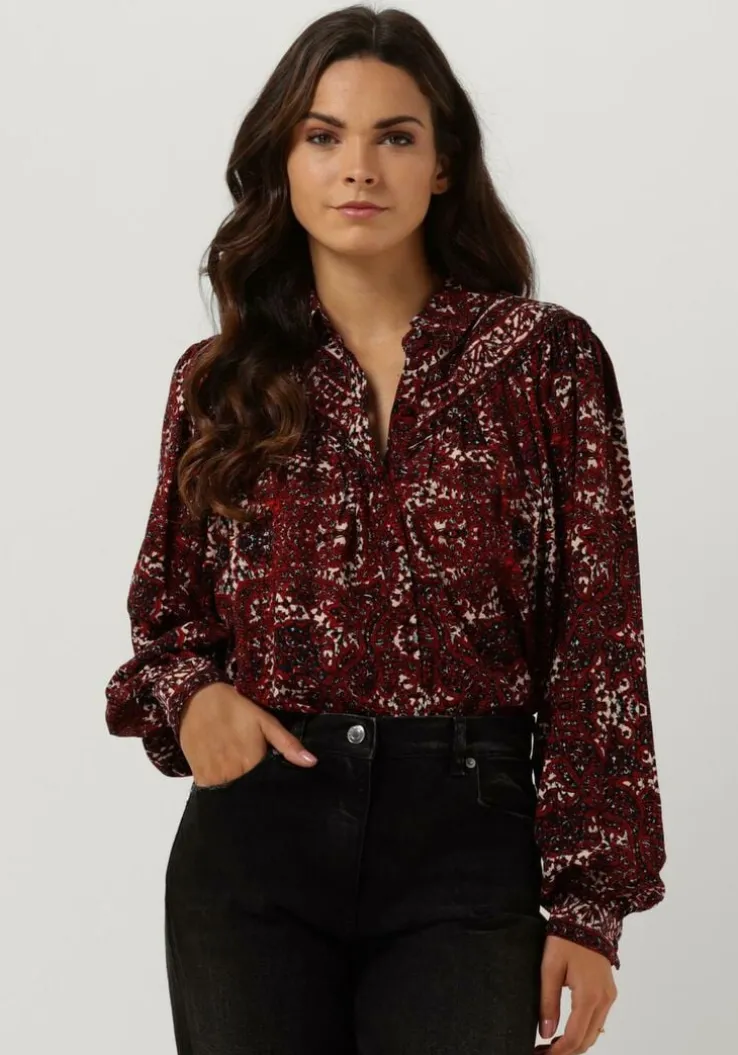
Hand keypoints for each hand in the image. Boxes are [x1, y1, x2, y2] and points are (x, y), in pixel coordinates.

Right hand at [178, 683, 317, 786]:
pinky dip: (221, 790)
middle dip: (256, 793)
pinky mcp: (199, 777)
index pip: (267, 786)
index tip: (278, 787)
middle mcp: (233, 774)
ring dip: (238, 793)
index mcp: (252, 762)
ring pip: (231, 795)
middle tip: (261, 786)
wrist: (197, 698)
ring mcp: (214, 777)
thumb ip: (287, 744)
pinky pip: (213, 793)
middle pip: (249, 793)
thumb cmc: (235, 707)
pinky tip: (227, 782)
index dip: (273, 787)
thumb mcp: (265, 721)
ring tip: (244, 783)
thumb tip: (312, 763)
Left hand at [536, 935, 616, 1053]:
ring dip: (575, 1044)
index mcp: (589, 996)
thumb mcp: (550, 968)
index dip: (558, 1052)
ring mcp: (609, 997)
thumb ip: (548, 1002)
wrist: (588, 918)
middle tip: (543, 1052)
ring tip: (551, 1045)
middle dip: (566, 1052)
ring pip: (594, 1033)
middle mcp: (604, 1000)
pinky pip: (598, 1021)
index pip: (575, 1037)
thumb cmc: (565, 940)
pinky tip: (567, 1032)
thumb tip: (546, 1033)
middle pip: (587, 1040)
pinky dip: (584, 1032)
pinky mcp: (608, 992)